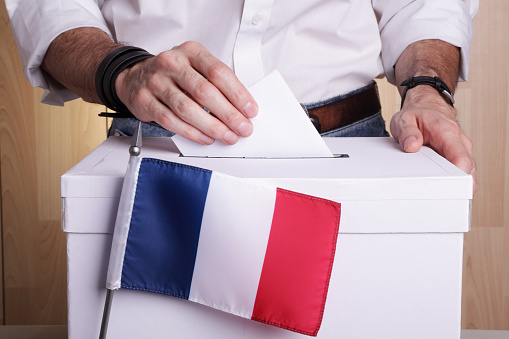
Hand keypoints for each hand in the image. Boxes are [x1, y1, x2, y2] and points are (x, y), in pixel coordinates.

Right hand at [115, 41, 257, 144]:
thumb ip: (216, 83)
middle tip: (242, 127)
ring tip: (227, 136)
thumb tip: (240, 108)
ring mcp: (156, 82)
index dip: (237, 94)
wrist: (135, 77)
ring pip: (188, 108)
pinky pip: (171, 121)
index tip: (250, 110)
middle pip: (204, 91)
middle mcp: (172, 63)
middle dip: (228, 114)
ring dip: (212, 126)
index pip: (218, 72)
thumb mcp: (195, 67)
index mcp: (190, 52)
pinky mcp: (145, 101)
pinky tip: (205, 138)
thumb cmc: (173, 74)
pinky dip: (191, 132)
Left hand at [390, 86, 476, 191]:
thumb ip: (407, 132)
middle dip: (454, 186)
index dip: (457, 176)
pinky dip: (451, 183)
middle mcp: (459, 143)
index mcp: (447, 132)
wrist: (426, 109)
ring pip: (466, 175)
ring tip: (434, 194)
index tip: (446, 187)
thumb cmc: (417, 116)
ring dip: (453, 186)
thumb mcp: (403, 120)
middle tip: (436, 196)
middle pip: (467, 171)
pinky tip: (437, 189)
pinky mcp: (457, 159)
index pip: (461, 158)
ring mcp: (460, 152)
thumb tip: (412, 146)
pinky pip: (459, 175)